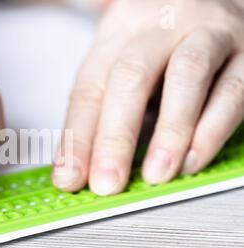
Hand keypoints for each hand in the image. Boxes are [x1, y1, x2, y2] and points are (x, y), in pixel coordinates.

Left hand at [53, 0, 243, 194]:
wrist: (218, 0)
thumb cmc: (165, 41)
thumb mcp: (126, 60)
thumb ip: (105, 105)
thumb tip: (79, 164)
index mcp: (119, 31)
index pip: (89, 87)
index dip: (77, 137)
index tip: (68, 176)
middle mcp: (161, 26)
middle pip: (130, 77)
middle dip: (114, 137)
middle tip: (106, 182)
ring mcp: (207, 34)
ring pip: (185, 76)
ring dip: (168, 132)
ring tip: (155, 174)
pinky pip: (233, 89)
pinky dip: (212, 129)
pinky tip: (193, 159)